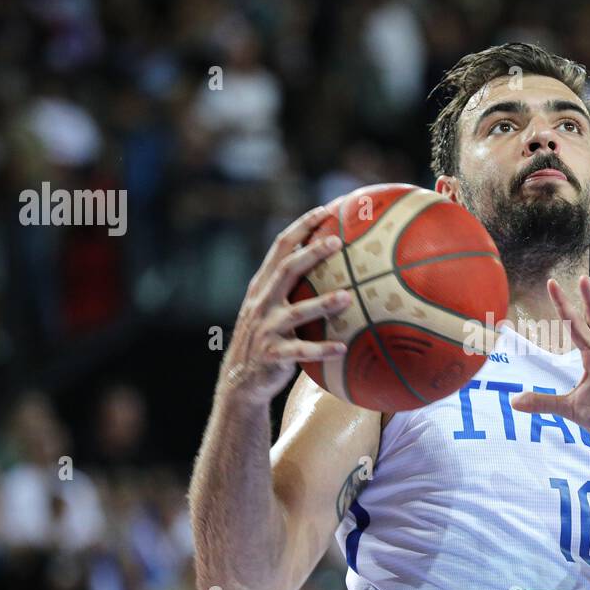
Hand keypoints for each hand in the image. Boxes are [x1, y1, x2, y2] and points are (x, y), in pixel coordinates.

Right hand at [218, 205, 353, 406]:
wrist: (241, 379)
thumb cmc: (269, 339)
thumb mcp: (274, 308)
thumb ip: (296, 288)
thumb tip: (339, 268)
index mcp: (264, 286)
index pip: (281, 247)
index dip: (301, 227)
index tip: (325, 210)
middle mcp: (262, 302)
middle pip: (286, 270)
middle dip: (311, 253)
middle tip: (337, 242)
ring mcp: (265, 328)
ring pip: (296, 312)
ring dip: (323, 303)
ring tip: (348, 296)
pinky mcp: (272, 354)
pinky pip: (300, 351)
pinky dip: (322, 350)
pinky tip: (343, 348)